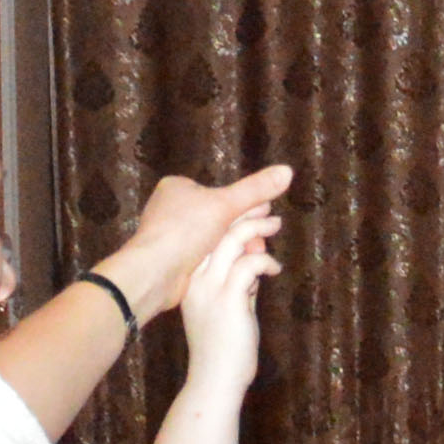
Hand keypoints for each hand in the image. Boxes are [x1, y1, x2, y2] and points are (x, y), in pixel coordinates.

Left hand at [108, 166, 294, 322]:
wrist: (154, 273)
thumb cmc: (184, 231)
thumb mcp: (227, 205)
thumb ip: (256, 189)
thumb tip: (288, 170)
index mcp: (177, 186)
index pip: (220, 193)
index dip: (246, 206)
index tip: (266, 218)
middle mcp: (170, 207)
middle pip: (218, 217)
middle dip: (243, 230)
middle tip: (263, 241)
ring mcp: (170, 235)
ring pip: (212, 238)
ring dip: (234, 247)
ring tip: (253, 256)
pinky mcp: (171, 260)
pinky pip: (202, 256)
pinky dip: (218, 262)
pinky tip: (232, 269)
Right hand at [176, 212, 278, 399]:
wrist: (215, 381)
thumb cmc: (223, 351)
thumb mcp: (232, 308)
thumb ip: (243, 281)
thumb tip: (257, 253)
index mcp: (191, 281)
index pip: (207, 238)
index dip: (229, 220)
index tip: (249, 210)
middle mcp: (196, 280)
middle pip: (217, 231)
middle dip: (244, 214)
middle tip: (266, 207)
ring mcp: (210, 288)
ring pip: (232, 240)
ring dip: (257, 228)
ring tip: (275, 225)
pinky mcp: (229, 299)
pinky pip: (250, 264)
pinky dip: (266, 260)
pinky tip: (274, 269)